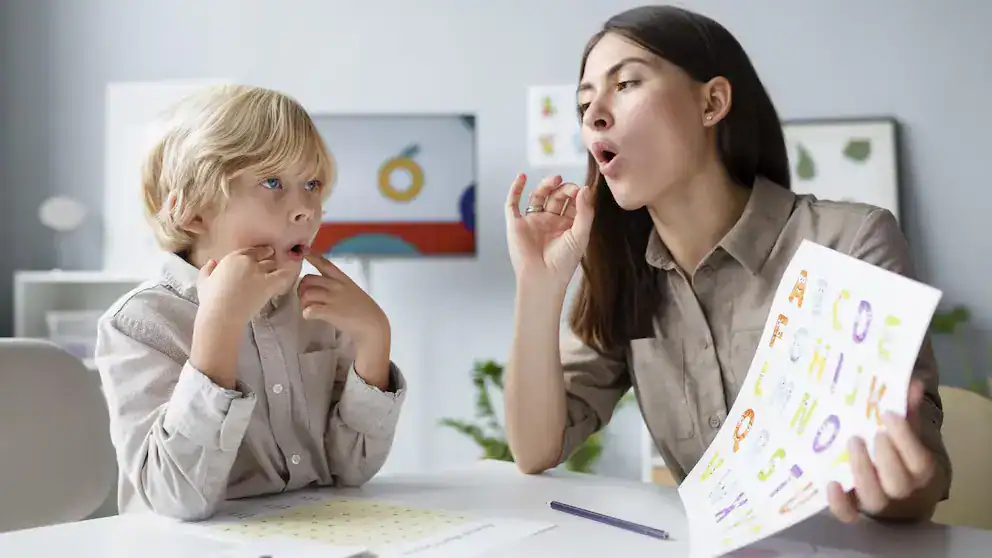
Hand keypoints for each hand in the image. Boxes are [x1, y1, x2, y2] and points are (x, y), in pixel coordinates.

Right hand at [196, 246, 298, 325]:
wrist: (221, 316)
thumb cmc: (210, 300)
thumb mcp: (204, 282)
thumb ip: (207, 270)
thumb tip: (213, 262)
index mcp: (232, 258)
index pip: (249, 250)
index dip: (255, 253)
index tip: (260, 256)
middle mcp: (247, 261)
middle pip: (263, 254)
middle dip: (267, 256)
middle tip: (272, 259)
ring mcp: (259, 272)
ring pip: (273, 263)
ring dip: (275, 266)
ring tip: (280, 269)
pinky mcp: (269, 284)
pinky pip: (283, 275)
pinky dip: (288, 273)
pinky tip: (291, 273)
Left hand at [299, 253, 389, 345]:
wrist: (372, 324)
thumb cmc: (363, 309)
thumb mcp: (352, 290)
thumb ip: (338, 286)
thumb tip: (321, 287)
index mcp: (342, 279)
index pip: (325, 264)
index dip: (312, 256)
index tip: (303, 251)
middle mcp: (336, 286)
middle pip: (308, 279)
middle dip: (301, 288)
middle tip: (304, 298)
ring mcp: (333, 298)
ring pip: (306, 294)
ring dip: (303, 303)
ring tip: (307, 309)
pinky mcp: (330, 312)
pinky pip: (310, 310)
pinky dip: (306, 313)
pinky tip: (309, 316)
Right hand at [505, 173, 594, 289]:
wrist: (543, 278)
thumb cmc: (564, 263)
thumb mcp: (580, 235)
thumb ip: (585, 211)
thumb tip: (585, 188)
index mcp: (567, 225)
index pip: (572, 202)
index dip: (577, 194)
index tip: (581, 190)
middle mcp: (550, 221)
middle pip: (556, 196)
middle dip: (563, 189)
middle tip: (569, 187)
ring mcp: (533, 221)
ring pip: (538, 196)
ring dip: (545, 185)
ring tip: (555, 179)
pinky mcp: (516, 223)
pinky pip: (513, 203)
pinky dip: (516, 189)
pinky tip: (522, 177)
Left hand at [827, 380, 936, 521]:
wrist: (903, 494)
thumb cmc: (905, 457)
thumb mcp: (911, 435)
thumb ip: (909, 412)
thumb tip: (913, 383)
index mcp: (923, 472)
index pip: (918, 458)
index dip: (904, 437)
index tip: (888, 414)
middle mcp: (903, 492)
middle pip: (897, 481)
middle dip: (884, 456)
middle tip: (869, 432)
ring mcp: (879, 503)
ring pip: (874, 497)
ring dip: (861, 470)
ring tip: (852, 442)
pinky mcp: (857, 508)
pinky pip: (848, 513)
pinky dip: (839, 503)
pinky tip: (830, 482)